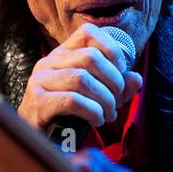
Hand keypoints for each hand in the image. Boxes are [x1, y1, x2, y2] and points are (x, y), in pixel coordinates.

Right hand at [18, 23, 142, 131]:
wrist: (38, 139)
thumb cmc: (68, 114)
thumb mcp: (95, 95)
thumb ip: (116, 86)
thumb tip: (135, 79)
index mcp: (62, 55)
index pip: (88, 32)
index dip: (111, 48)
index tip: (121, 70)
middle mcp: (48, 62)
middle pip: (91, 57)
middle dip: (113, 81)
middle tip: (118, 102)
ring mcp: (39, 80)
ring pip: (83, 79)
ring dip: (105, 100)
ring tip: (108, 115)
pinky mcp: (37, 101)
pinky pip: (72, 100)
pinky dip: (92, 111)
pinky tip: (96, 120)